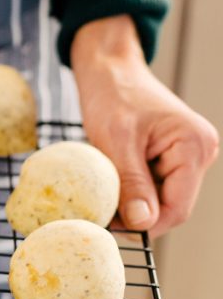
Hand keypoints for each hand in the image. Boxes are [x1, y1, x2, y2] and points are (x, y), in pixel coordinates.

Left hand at [71, 15, 218, 237]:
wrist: (109, 69)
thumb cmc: (112, 96)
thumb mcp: (116, 141)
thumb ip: (132, 182)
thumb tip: (143, 223)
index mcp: (194, 147)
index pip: (177, 208)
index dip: (145, 225)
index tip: (109, 229)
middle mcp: (199, 152)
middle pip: (170, 205)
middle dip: (136, 213)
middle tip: (99, 215)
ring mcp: (187, 154)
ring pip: (160, 197)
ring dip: (131, 200)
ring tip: (102, 193)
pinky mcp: (171, 155)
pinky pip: (153, 184)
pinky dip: (131, 187)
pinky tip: (110, 181)